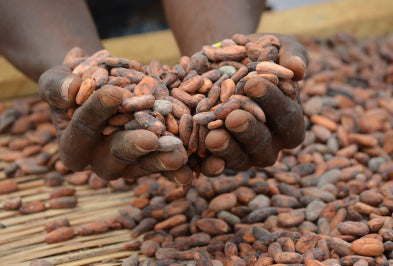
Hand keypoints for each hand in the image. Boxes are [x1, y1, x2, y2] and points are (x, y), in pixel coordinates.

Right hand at [38, 65, 191, 183]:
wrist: (103, 87)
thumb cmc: (75, 84)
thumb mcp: (58, 80)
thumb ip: (57, 86)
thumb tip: (70, 90)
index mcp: (73, 147)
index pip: (82, 130)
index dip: (96, 113)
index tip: (114, 93)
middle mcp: (100, 161)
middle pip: (116, 157)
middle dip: (133, 146)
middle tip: (150, 139)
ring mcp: (128, 164)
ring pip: (145, 165)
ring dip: (162, 161)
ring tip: (179, 156)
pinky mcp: (151, 160)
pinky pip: (166, 167)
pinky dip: (180, 168)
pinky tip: (193, 169)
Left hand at [201, 33, 307, 175]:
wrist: (221, 63)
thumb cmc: (256, 55)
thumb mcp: (276, 47)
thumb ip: (291, 55)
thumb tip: (299, 69)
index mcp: (289, 121)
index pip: (285, 116)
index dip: (271, 101)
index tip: (254, 83)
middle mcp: (269, 143)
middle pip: (263, 143)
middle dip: (248, 129)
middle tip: (234, 117)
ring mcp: (244, 153)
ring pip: (239, 158)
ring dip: (227, 148)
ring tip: (214, 136)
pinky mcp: (220, 157)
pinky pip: (215, 166)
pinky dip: (208, 165)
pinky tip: (200, 159)